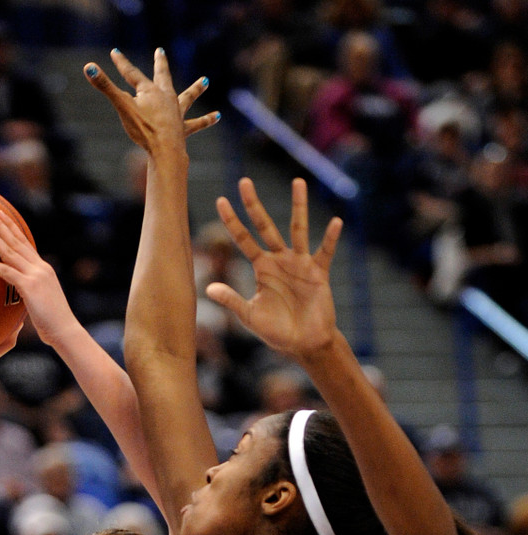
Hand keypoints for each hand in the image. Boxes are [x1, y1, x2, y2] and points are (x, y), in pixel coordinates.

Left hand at [0, 210, 76, 348]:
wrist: (65, 331)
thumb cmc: (54, 322)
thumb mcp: (42, 301)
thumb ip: (31, 291)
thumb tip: (19, 292)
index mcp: (44, 269)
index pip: (26, 243)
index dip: (12, 227)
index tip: (1, 215)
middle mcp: (40, 267)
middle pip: (17, 241)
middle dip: (0, 225)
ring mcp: (36, 275)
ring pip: (10, 251)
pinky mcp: (30, 287)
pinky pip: (6, 272)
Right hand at [83, 47, 218, 153]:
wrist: (165, 149)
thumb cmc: (144, 129)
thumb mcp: (121, 106)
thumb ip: (105, 87)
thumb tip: (88, 67)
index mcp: (149, 91)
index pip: (132, 74)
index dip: (121, 63)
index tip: (114, 52)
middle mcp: (166, 98)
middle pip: (163, 77)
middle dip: (160, 64)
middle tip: (161, 52)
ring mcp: (176, 113)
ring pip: (187, 98)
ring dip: (196, 89)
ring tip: (206, 82)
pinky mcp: (183, 129)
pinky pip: (196, 124)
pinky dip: (206, 120)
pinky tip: (217, 116)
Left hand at [206, 178, 343, 363]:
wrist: (304, 344)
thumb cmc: (276, 331)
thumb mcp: (250, 315)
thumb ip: (232, 300)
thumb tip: (209, 288)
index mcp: (261, 268)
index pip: (243, 240)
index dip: (232, 222)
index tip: (221, 200)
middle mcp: (279, 260)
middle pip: (265, 227)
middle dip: (254, 205)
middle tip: (244, 181)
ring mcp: (300, 264)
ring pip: (297, 230)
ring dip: (298, 207)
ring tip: (298, 182)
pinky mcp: (319, 273)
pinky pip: (325, 252)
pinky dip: (330, 238)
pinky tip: (335, 222)